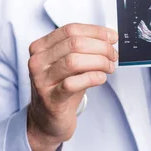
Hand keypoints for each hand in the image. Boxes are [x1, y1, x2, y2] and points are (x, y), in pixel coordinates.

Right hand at [27, 23, 117, 150]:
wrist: (47, 120)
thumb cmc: (61, 89)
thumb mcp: (69, 65)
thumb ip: (83, 50)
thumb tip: (109, 38)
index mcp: (41, 47)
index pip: (71, 30)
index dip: (96, 32)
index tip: (112, 37)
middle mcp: (37, 61)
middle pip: (74, 43)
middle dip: (101, 47)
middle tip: (113, 55)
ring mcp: (42, 80)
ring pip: (73, 61)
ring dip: (99, 62)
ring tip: (109, 67)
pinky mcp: (51, 99)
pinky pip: (73, 83)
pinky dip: (92, 77)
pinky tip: (101, 78)